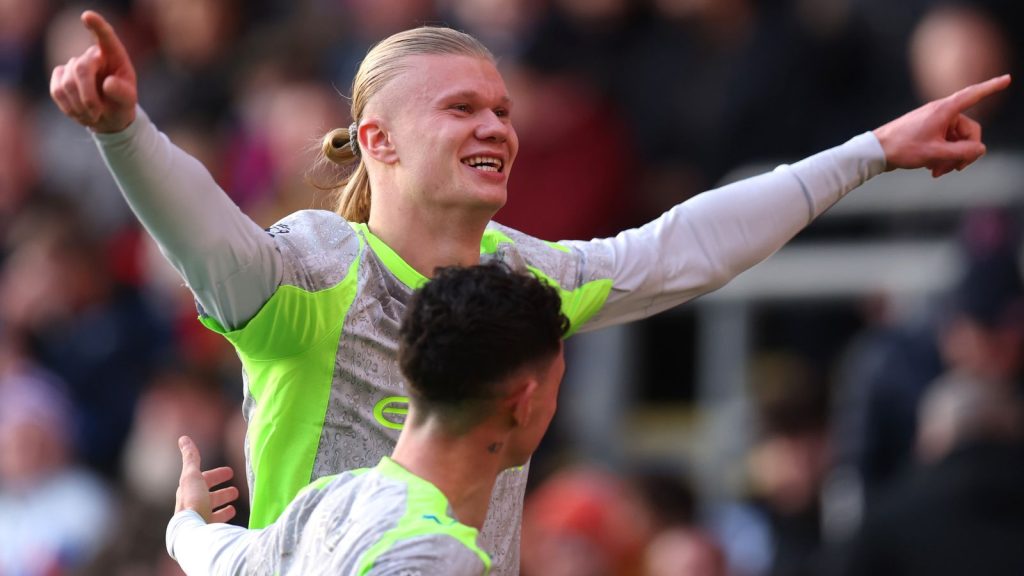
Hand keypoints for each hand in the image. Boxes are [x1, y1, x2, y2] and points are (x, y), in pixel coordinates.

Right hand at [49, 10, 136, 132]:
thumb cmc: (121, 104)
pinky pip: (57, 91)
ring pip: (67, 83)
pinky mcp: (60, 76)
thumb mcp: (128, 102)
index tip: (88, 16)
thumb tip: (108, 84)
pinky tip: (80, 112)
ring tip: (93, 116)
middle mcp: (92, 56)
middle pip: (81, 69)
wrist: (108, 117)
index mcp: (113, 56)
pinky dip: (68, 107)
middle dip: (87, 96)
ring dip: (79, 105)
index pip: (106, 37)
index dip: (97, 26)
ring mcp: (74, 64)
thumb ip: (123, 93)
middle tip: (97, 114)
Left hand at [175, 435, 239, 523]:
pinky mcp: (206, 529)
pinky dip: (225, 518)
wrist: (191, 529)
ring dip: (223, 506)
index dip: (217, 475)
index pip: (204, 479)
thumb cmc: (192, 501)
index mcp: (189, 490)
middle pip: (209, 496)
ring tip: (234, 506)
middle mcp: (193, 505)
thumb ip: (191, 457)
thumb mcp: (192, 475)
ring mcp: (199, 518)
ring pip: (213, 510)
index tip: (230, 472)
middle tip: (235, 491)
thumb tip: (183, 438)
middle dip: (222, 493)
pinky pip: (218, 523)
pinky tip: (232, 517)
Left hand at [873, 74, 1010, 177]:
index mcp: (944, 110)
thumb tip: (980, 149)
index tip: (1008, 79)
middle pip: (969, 131)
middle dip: (964, 152)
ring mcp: (934, 122)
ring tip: (937, 172)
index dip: (992, 87)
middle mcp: (941, 112)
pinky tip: (932, 169)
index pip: (973, 95)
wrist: (875, 152)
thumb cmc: (903, 149)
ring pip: (956, 140)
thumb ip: (963, 152)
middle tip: (954, 169)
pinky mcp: (928, 131)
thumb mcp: (936, 153)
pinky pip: (945, 142)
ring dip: (951, 158)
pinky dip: (942, 156)